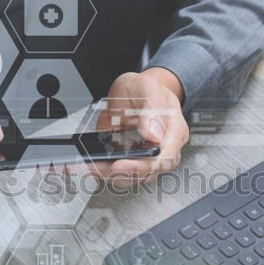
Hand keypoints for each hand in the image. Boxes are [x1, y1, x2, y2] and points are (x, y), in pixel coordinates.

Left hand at [91, 68, 188, 187]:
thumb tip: (154, 135)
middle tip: (104, 167)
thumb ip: (152, 109)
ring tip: (91, 166)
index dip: (144, 166)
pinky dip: (102, 170)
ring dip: (110, 175)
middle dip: (124, 174)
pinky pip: (117, 172)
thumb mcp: (147, 88)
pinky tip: (89, 165)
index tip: (122, 164)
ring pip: (132, 176)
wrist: (132, 91)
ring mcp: (145, 157)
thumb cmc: (144, 89)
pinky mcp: (129, 160)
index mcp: (174, 132)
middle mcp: (162, 149)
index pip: (166, 158)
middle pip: (148, 172)